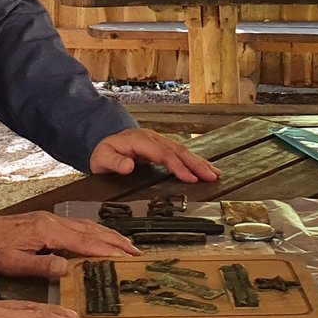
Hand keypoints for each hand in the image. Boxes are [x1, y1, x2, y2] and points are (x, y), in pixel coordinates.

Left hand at [0, 210, 137, 278]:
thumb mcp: (15, 264)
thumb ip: (43, 266)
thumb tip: (68, 270)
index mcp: (48, 231)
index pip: (86, 241)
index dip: (109, 249)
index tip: (128, 256)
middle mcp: (53, 222)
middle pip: (91, 230)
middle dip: (115, 241)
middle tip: (136, 252)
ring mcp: (50, 219)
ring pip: (86, 225)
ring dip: (107, 235)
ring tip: (124, 246)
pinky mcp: (45, 221)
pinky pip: (76, 225)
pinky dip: (93, 231)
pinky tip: (98, 238)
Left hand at [88, 128, 220, 182]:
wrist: (102, 141)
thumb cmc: (103, 152)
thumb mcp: (103, 158)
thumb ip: (115, 162)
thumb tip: (129, 166)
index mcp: (141, 140)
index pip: (163, 154)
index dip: (178, 166)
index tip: (190, 178)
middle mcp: (153, 139)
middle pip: (178, 150)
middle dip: (196, 164)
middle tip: (212, 176)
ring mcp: (158, 141)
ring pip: (183, 151)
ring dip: (199, 162)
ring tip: (215, 173)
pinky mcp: (161, 147)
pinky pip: (180, 153)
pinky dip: (194, 160)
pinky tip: (205, 167)